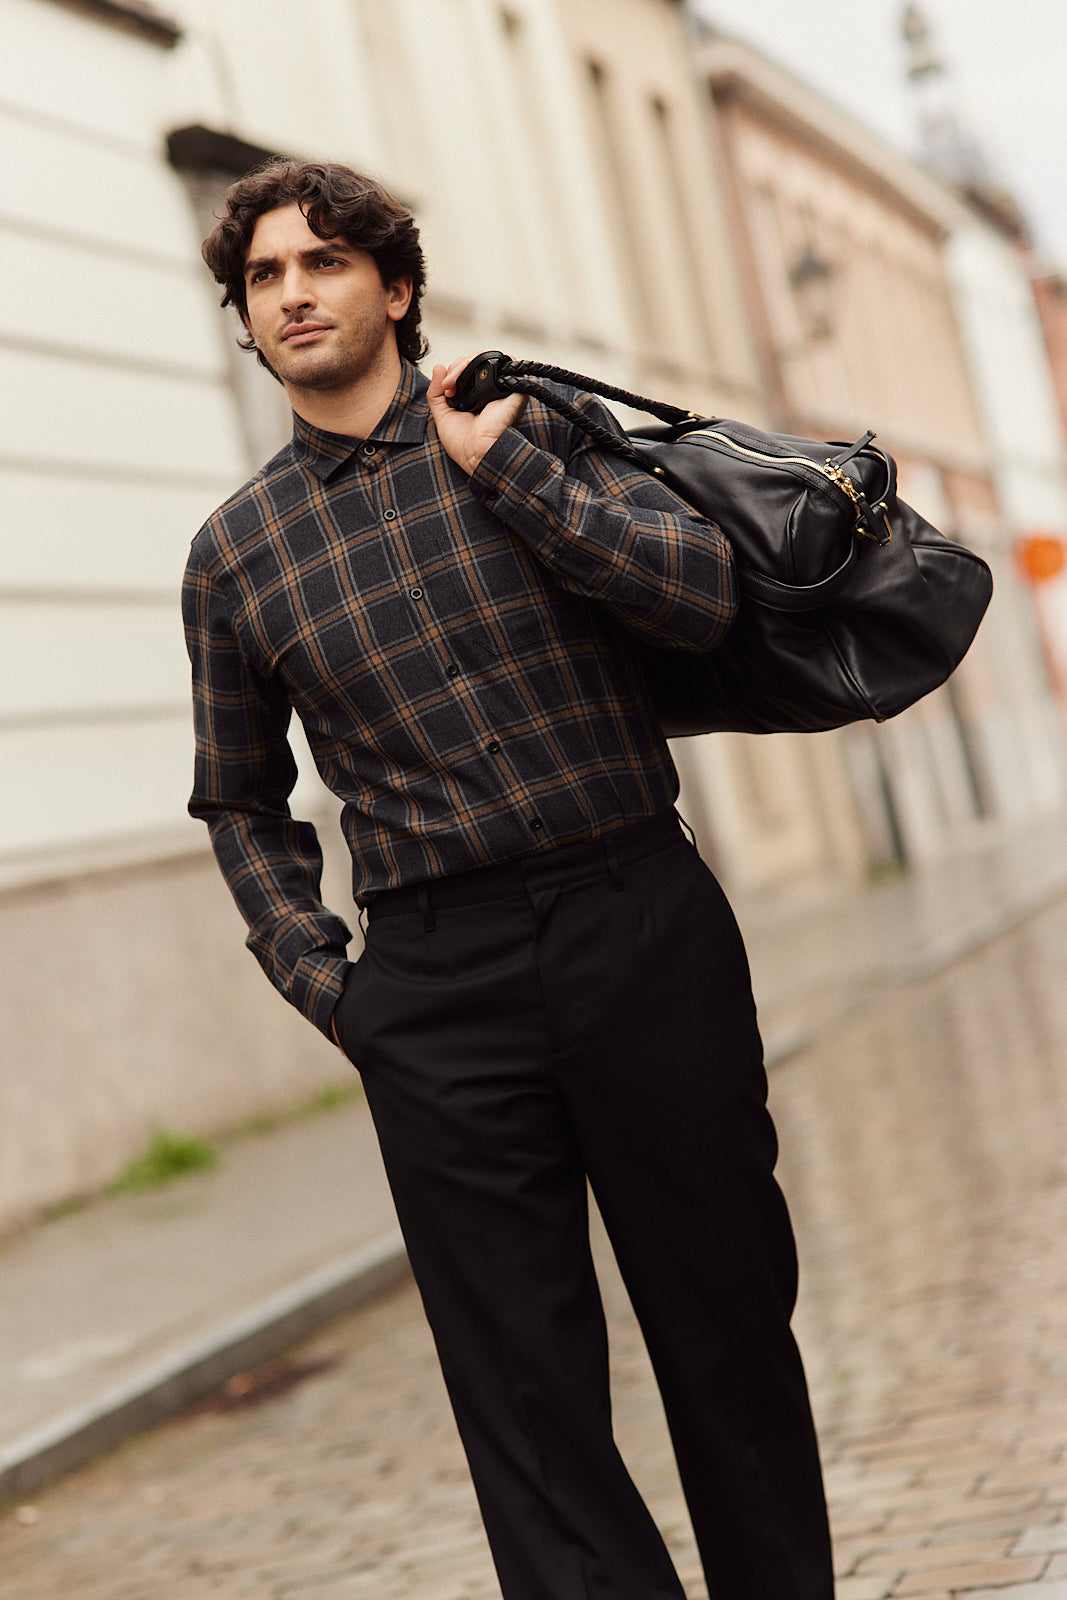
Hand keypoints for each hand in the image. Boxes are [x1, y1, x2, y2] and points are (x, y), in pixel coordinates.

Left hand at [427, 356, 526, 474]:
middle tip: (447, 385)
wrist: (477, 454)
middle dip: (456, 367)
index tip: (444, 388)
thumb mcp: (442, 415)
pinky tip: (467, 371)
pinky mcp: (512, 386)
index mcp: (479, 398)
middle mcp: (492, 392)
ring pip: (486, 358)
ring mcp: (503, 388)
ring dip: (465, 362)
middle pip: (475, 362)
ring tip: (453, 381)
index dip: (454, 372)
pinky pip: (503, 361)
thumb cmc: (463, 445)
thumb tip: (438, 366)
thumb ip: (436, 392)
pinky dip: (483, 359)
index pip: (467, 371)